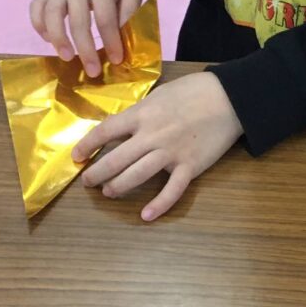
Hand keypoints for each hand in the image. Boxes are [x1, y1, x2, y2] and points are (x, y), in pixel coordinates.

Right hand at [29, 0, 141, 77]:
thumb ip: (129, 12)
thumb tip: (120, 39)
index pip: (105, 17)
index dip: (111, 41)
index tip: (116, 60)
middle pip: (78, 20)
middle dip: (85, 49)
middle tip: (93, 70)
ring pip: (51, 13)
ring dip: (58, 38)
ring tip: (67, 57)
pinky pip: (36, 7)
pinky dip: (38, 24)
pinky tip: (48, 40)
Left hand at [74, 74, 242, 220]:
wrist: (229, 98)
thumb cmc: (193, 91)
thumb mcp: (159, 95)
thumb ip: (141, 112)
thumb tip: (123, 127)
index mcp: (142, 114)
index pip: (106, 131)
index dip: (87, 145)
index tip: (76, 155)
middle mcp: (152, 136)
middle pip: (116, 159)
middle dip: (97, 173)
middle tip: (87, 182)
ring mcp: (171, 153)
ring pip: (136, 175)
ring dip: (118, 187)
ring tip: (109, 192)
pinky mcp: (190, 166)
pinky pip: (172, 191)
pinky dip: (158, 205)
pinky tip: (146, 215)